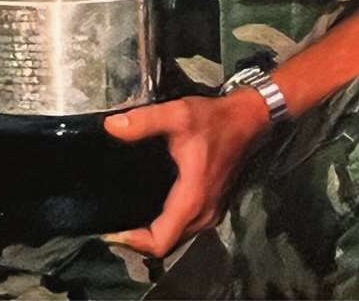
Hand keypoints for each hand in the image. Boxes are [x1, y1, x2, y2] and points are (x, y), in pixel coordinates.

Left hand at [101, 91, 270, 257]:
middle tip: (112, 225)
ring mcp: (210, 211)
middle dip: (138, 241)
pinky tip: (148, 211)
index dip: (134, 242)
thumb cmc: (214, 119)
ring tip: (126, 220)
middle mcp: (203, 212)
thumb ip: (144, 121)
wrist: (247, 119)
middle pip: (167, 244)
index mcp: (192, 197)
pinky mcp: (212, 205)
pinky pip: (185, 227)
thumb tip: (111, 127)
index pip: (161, 240)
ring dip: (153, 236)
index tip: (111, 231)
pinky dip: (166, 227)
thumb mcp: (177, 114)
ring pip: (177, 238)